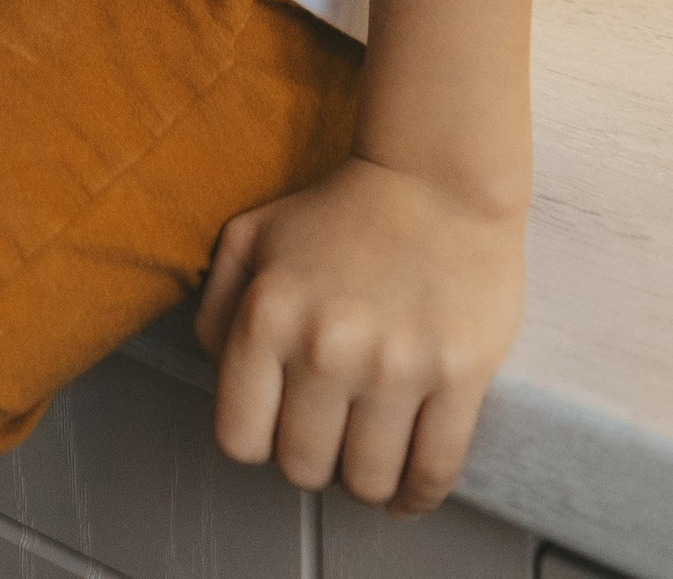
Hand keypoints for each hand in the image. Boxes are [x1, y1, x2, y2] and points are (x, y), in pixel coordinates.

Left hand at [196, 153, 525, 511]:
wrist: (434, 178)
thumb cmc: (338, 212)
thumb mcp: (250, 236)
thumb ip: (214, 306)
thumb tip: (215, 374)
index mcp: (267, 315)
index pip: (240, 438)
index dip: (259, 441)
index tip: (279, 428)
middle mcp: (325, 346)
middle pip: (304, 469)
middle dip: (314, 462)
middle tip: (329, 438)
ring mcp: (395, 364)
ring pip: (369, 482)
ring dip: (366, 482)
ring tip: (369, 457)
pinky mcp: (458, 375)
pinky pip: (434, 471)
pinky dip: (418, 494)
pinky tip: (409, 485)